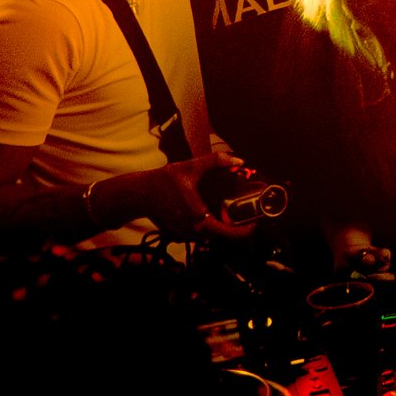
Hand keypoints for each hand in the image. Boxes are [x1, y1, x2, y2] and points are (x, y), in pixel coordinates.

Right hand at [121, 152, 253, 241]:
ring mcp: (186, 235)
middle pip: (224, 234)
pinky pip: (202, 232)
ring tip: (231, 208)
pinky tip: (212, 208)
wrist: (137, 195)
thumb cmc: (162, 182)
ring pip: (213, 234)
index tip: (257, 221)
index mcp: (199, 219)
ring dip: (224, 224)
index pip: (230, 234)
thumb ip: (216, 161)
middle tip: (248, 210)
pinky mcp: (181, 235)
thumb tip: (238, 160)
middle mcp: (194, 231)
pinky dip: (211, 223)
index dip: (247, 230)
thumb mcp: (190, 167)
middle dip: (238, 223)